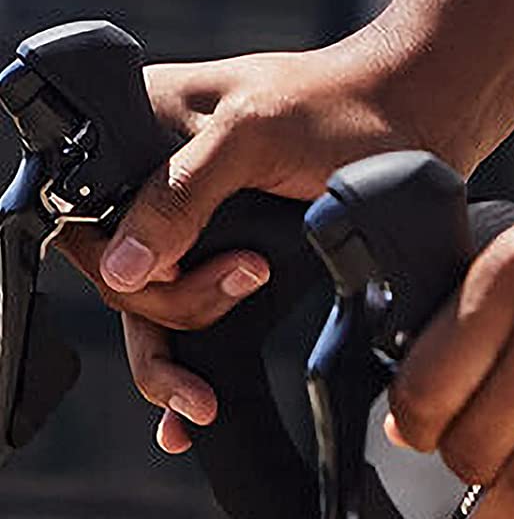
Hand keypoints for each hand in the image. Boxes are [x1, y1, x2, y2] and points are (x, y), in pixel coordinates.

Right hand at [57, 24, 434, 451]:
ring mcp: (196, 228)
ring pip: (157, 314)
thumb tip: (124, 267)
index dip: (133, 264)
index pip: (90, 228)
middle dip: (183, 299)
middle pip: (124, 282)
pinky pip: (194, 327)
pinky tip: (189, 415)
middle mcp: (156, 185)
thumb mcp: (253, 133)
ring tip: (258, 285)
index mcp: (137, 133)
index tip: (190, 268)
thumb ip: (183, 192)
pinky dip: (187, 372)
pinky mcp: (235, 259)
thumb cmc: (342, 103)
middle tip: (253, 273)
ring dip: (190, 341)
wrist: (418, 118)